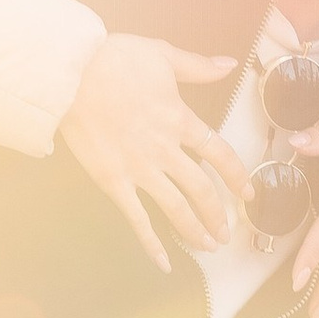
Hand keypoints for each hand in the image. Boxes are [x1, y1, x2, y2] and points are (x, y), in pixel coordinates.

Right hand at [57, 31, 245, 271]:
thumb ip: (198, 66)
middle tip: (227, 232)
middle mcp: (165, 149)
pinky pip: (137, 218)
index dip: (236, 175)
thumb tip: (229, 64)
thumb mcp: (162, 54)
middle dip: (218, 214)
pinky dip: (152, 243)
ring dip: (196, 232)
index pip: (219, 153)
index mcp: (179, 119)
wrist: (71, 73)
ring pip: (177, 208)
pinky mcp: (113, 181)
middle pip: (202, 189)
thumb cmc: (113, 59)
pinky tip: (164, 262)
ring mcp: (139, 168)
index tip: (247, 191)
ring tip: (208, 247)